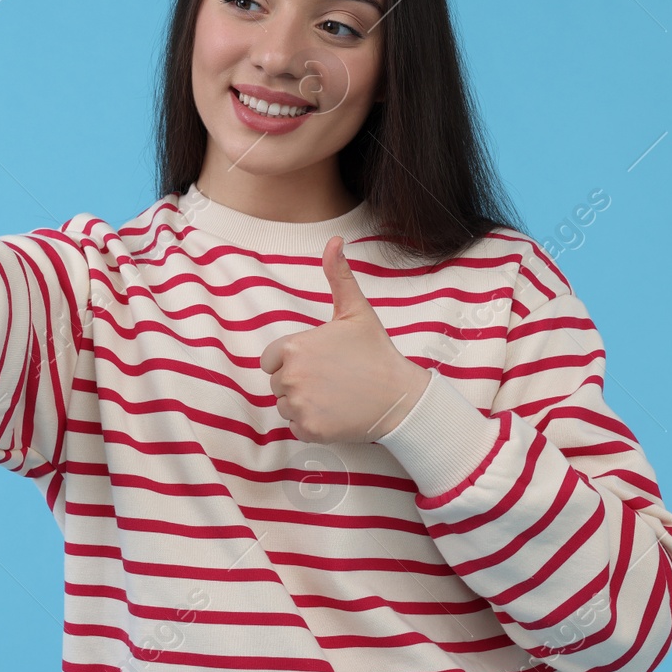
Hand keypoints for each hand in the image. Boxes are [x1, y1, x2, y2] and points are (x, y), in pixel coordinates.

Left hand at [259, 236, 432, 443]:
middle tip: (331, 378)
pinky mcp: (309, 430)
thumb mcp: (356, 310)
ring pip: (285, 405)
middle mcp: (290, 377)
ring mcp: (299, 406)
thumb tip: (335, 241)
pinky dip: (311, 423)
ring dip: (303, 403)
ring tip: (333, 395)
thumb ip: (338, 275)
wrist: (400, 398)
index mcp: (294, 348)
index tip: (318, 361)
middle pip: (277, 383)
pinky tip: (334, 413)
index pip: (271, 359)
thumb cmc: (376, 353)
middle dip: (298, 381)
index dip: (293, 359)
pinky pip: (295, 427)